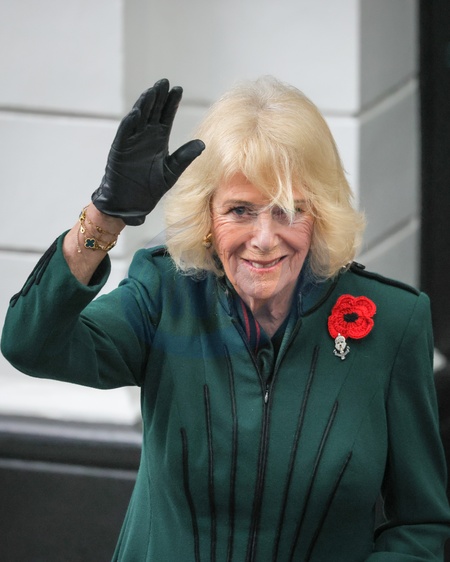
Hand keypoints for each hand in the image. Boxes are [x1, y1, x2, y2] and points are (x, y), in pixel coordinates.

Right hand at [91, 79, 204, 225]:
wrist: (131, 204)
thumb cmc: (150, 189)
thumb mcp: (171, 172)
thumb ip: (184, 157)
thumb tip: (202, 143)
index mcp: (159, 140)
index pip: (166, 116)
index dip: (171, 103)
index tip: (178, 89)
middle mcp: (145, 137)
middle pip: (152, 112)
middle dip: (158, 97)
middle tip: (165, 82)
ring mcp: (132, 141)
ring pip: (138, 118)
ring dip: (144, 104)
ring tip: (152, 92)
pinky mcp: (120, 149)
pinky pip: (125, 133)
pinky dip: (130, 123)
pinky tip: (137, 112)